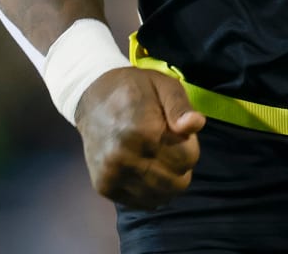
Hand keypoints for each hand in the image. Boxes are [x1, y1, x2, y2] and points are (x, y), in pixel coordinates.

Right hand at [73, 66, 205, 208]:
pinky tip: (144, 170)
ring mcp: (112, 175)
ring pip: (160, 197)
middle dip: (180, 166)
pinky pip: (141, 203)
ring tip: (156, 157)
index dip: (190, 146)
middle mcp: (125, 157)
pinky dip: (150, 191)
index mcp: (143, 131)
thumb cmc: (135, 89)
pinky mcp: (104, 187)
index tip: (177, 133)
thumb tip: (196, 124)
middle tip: (168, 146)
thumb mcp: (164, 85)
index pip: (188, 159)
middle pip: (176, 183)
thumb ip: (180, 106)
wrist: (92, 98)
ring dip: (166, 181)